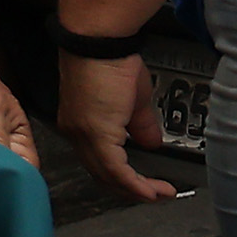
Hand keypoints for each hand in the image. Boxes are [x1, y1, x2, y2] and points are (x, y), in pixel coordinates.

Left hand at [55, 48, 166, 200]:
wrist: (100, 42)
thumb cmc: (110, 59)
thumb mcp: (133, 99)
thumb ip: (141, 126)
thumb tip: (152, 143)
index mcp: (82, 124)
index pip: (100, 162)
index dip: (125, 177)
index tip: (147, 183)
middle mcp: (77, 132)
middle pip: (102, 175)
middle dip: (132, 190)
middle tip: (156, 195)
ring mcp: (84, 134)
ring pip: (108, 176)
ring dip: (136, 190)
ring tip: (159, 194)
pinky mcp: (96, 133)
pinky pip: (116, 169)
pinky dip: (135, 184)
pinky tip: (150, 190)